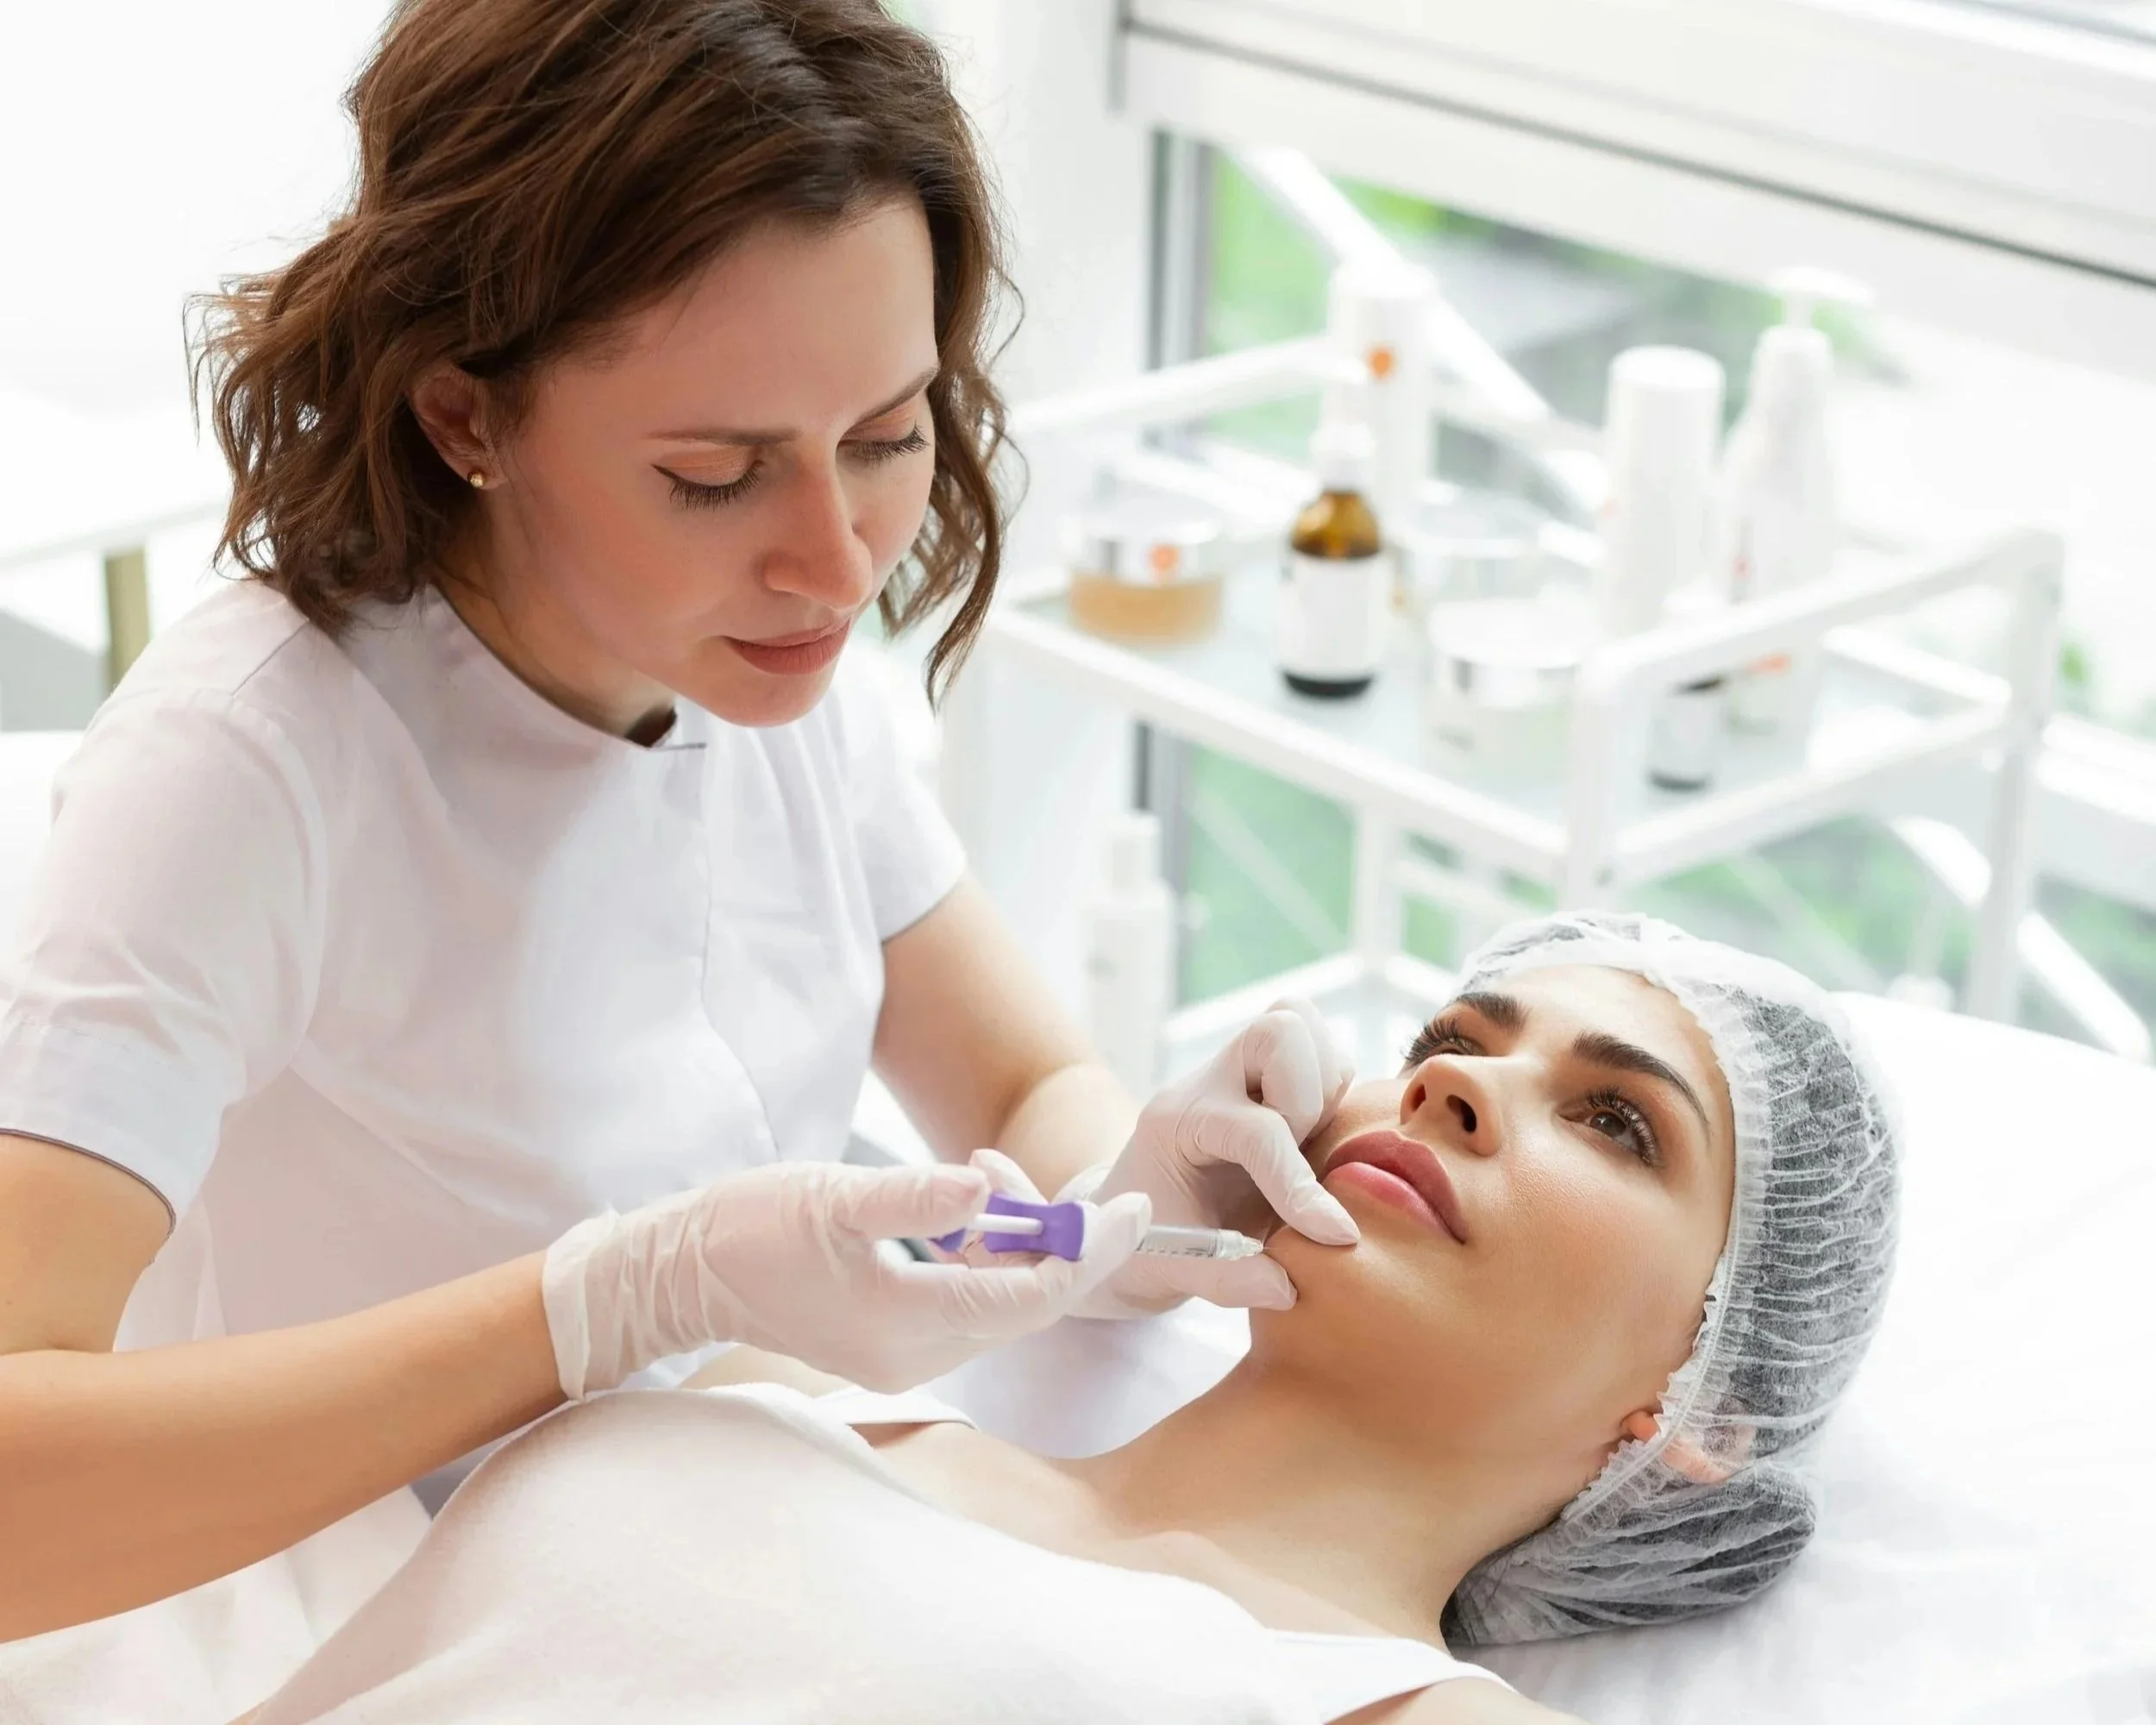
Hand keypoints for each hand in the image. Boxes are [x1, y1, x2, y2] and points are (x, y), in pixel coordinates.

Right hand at [541, 1160, 1151, 1396]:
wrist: (676, 1273)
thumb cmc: (745, 1228)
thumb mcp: (832, 1197)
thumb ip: (913, 1198)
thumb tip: (986, 1189)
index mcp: (908, 1324)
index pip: (1031, 1297)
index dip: (1091, 1253)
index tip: (1135, 1209)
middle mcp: (916, 1353)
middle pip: (1028, 1306)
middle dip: (1067, 1246)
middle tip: (1100, 1193)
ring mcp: (902, 1352)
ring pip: (998, 1300)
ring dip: (1017, 1241)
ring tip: (988, 1172)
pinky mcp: (889, 1337)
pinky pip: (966, 1299)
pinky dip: (983, 1252)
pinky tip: (965, 1201)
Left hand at [1068, 999, 1359, 1316]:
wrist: (1127, 1224)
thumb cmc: (1143, 1246)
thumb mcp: (1169, 1274)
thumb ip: (1227, 1281)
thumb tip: (1287, 1285)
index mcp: (1178, 1121)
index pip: (1255, 1132)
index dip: (1298, 1186)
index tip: (1334, 1235)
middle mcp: (1211, 1081)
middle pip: (1278, 1028)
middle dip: (1308, 1095)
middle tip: (1302, 1152)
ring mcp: (1242, 1072)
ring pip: (1302, 1024)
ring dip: (1325, 1085)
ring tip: (1308, 1144)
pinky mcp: (1273, 1079)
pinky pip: (1321, 1050)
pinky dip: (1334, 1088)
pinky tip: (1316, 1140)